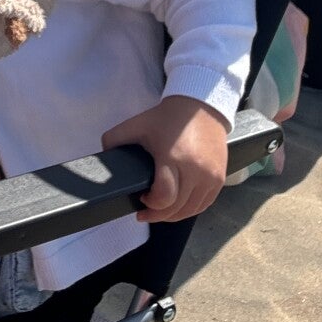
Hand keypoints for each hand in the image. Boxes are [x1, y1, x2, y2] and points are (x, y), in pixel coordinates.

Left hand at [101, 96, 228, 223]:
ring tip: (160, 209)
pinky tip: (178, 205)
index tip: (141, 198)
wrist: (202, 107)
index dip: (150, 204)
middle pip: (176, 208)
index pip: (164, 197)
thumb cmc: (167, 118)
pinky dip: (189, 209)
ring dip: (173, 215)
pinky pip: (203, 204)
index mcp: (173, 157)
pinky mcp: (220, 179)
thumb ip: (114, 140)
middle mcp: (195, 170)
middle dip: (157, 213)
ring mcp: (210, 176)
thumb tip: (102, 159)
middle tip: (145, 210)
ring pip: (190, 211)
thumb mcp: (136, 124)